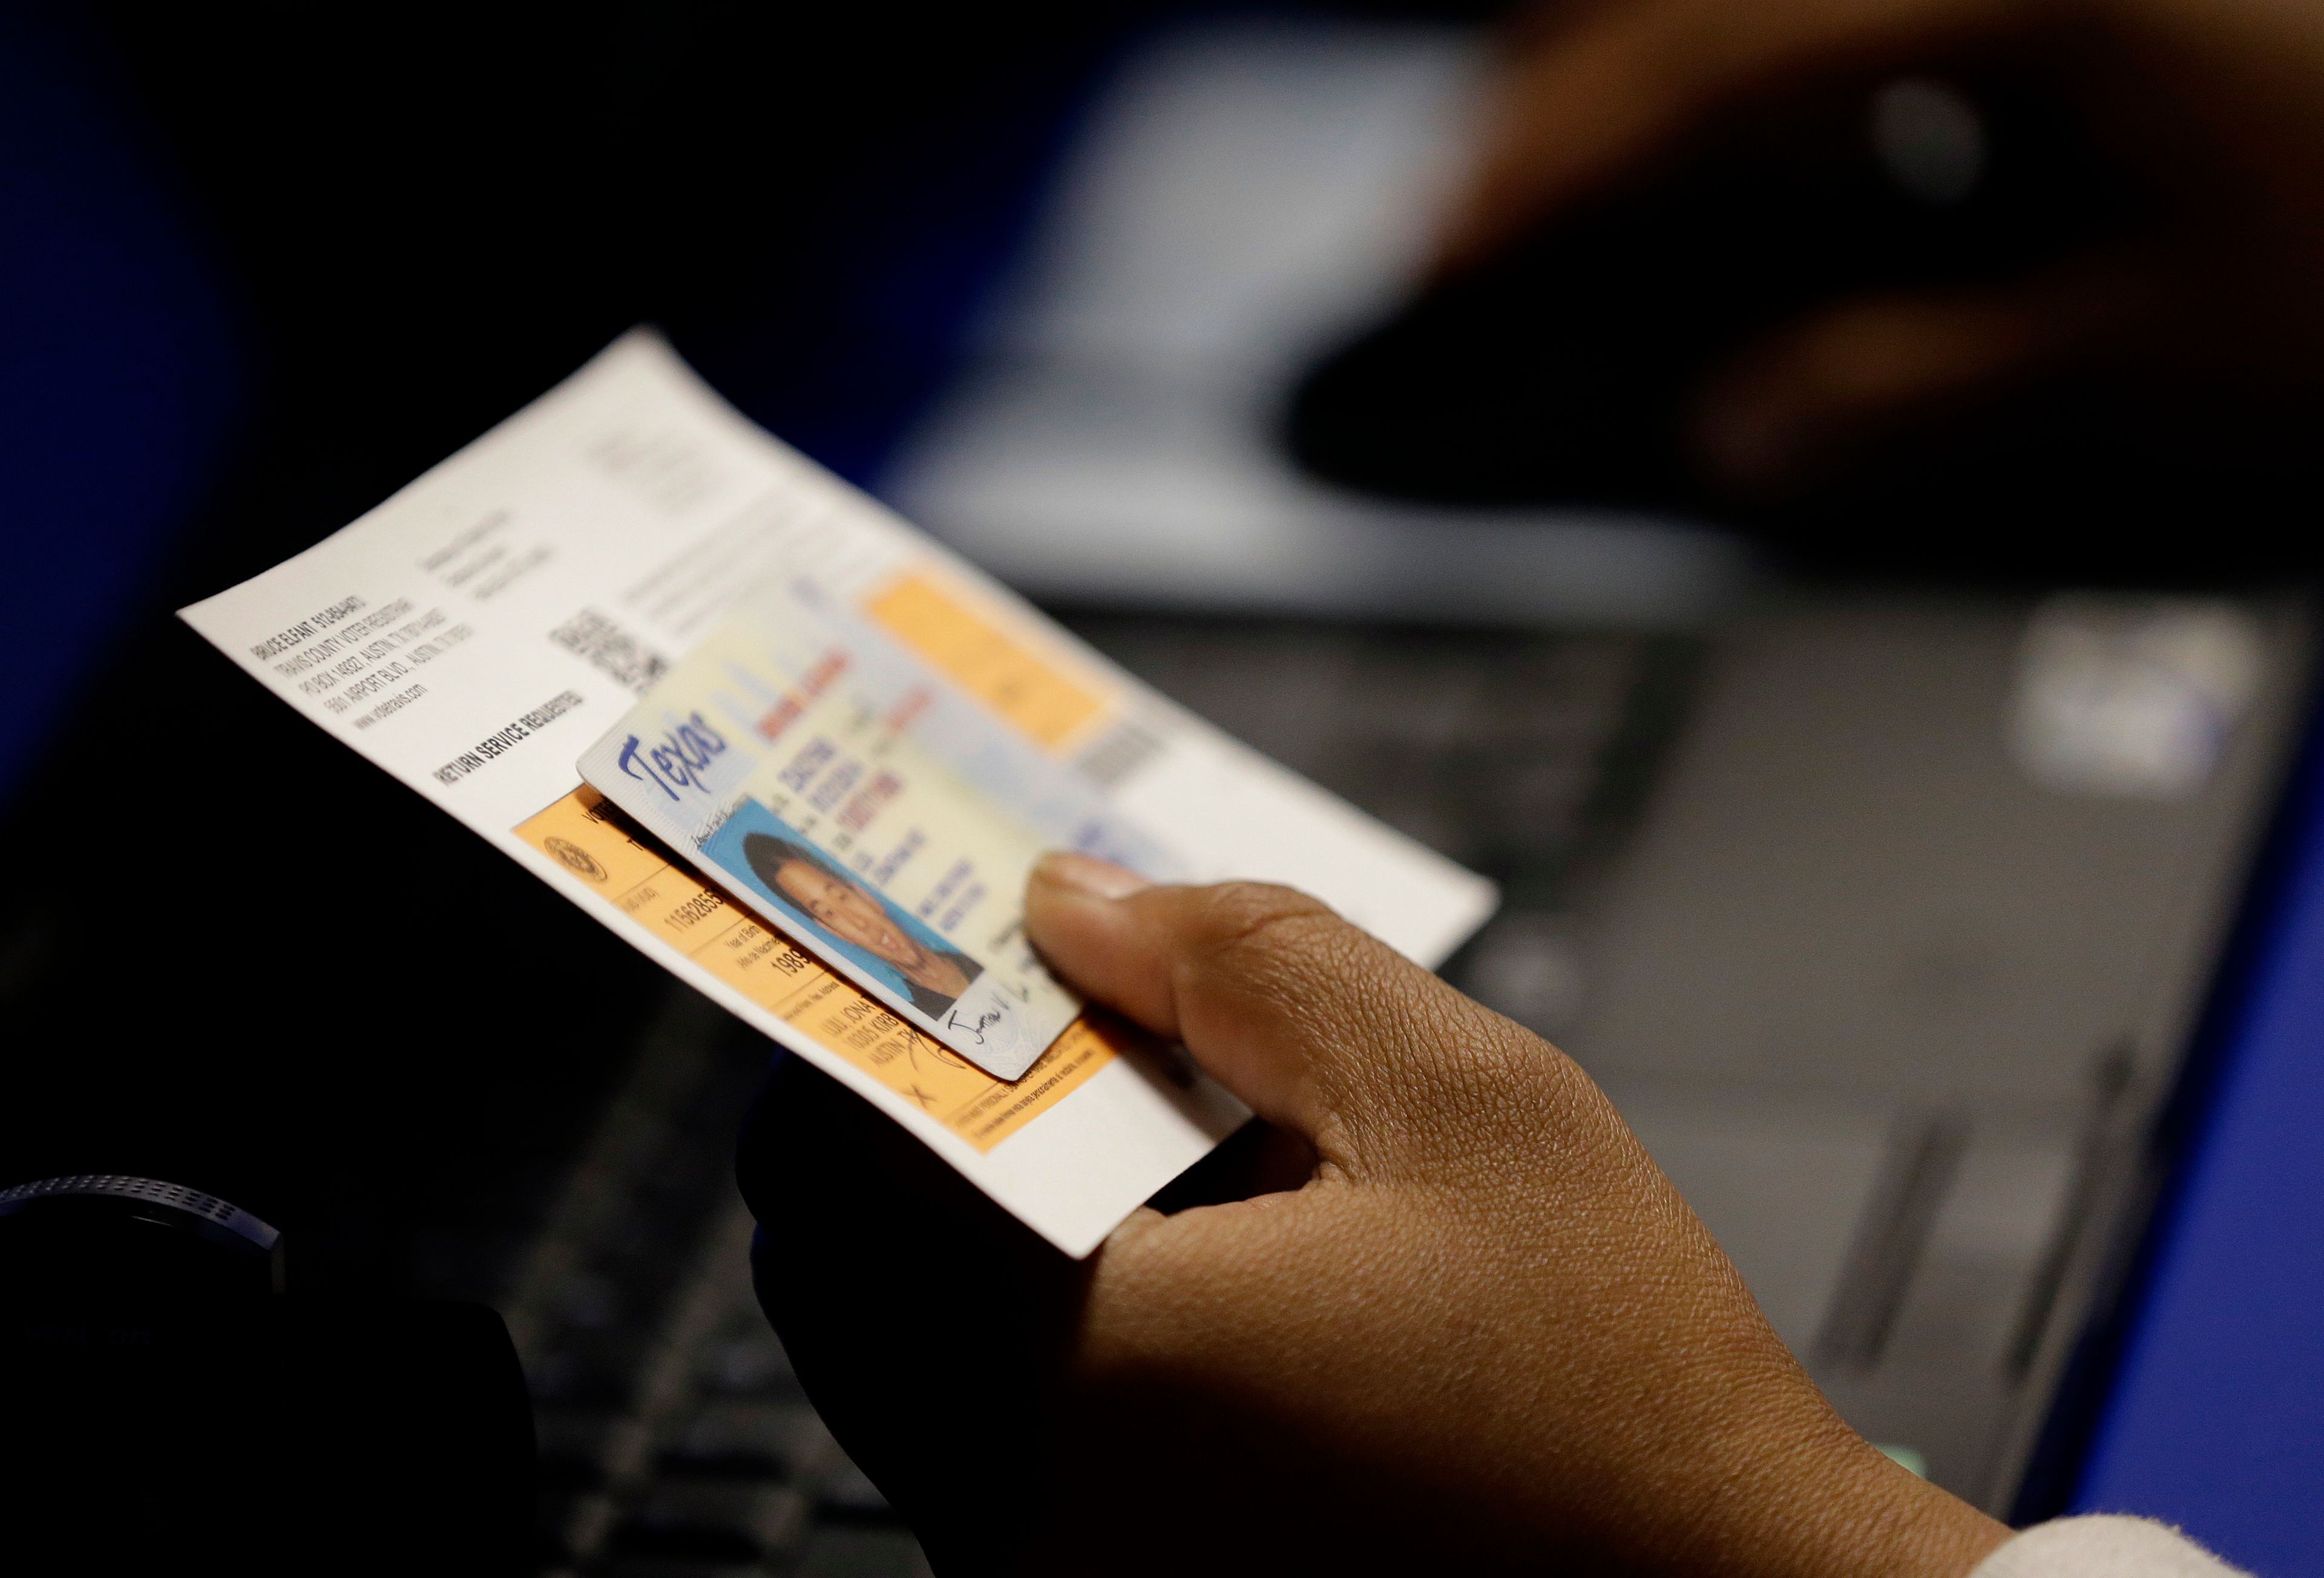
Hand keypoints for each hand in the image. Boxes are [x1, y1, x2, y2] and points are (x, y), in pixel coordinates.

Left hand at [741, 856, 2008, 1574]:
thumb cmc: (1623, 1391)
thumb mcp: (1468, 1105)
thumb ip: (1254, 964)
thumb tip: (1076, 900)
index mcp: (1087, 1375)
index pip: (842, 1160)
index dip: (871, 1027)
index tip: (929, 952)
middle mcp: (1024, 1514)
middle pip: (844, 1259)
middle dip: (934, 1122)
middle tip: (1055, 1029)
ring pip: (906, 1355)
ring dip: (989, 1228)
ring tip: (1168, 1145)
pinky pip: (987, 1448)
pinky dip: (1041, 1334)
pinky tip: (1203, 1270)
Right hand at [1437, 0, 2323, 491]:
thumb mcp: (2156, 351)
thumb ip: (1914, 386)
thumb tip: (1740, 431)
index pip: (1701, 82)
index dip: (1549, 176)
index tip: (1440, 254)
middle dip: (1564, 104)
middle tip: (1471, 214)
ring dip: (1661, 64)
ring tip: (1578, 168)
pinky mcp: (2079, 8)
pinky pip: (1866, 9)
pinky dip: (1781, 67)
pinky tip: (1774, 140)